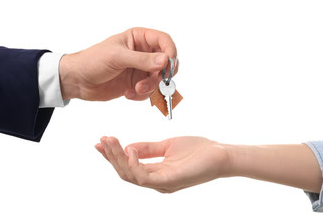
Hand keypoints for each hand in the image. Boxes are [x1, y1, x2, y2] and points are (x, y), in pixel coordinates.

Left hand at [59, 27, 177, 100]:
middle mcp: (143, 53)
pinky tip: (128, 93)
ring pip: (159, 80)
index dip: (170, 52)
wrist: (78, 80)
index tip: (169, 65)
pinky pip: (150, 91)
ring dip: (150, 87)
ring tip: (135, 90)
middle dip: (161, 75)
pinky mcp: (137, 83)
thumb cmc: (93, 61)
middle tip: (152, 82)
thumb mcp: (117, 57)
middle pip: (166, 63)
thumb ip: (142, 59)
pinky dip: (142, 95)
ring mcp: (140, 69)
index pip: (164, 41)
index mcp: (139, 38)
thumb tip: (165, 60)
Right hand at [95, 136, 229, 192]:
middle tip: (103, 139)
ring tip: (111, 141)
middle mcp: (156, 181)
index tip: (101, 141)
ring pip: (131, 175)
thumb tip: (127, 147)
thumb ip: (147, 148)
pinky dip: (133, 164)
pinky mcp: (169, 182)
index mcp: (155, 173)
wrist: (220, 154)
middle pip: (125, 172)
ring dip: (118, 158)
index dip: (113, 155)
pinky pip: (144, 177)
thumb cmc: (198, 150)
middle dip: (111, 156)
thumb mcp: (166, 145)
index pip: (128, 166)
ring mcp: (162, 183)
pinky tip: (129, 150)